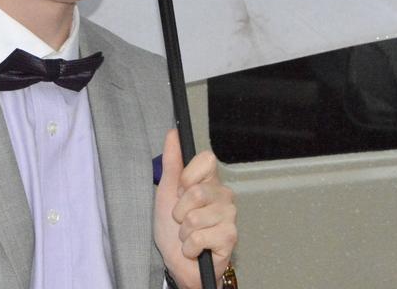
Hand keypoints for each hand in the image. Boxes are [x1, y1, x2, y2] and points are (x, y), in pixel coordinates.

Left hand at [154, 129, 237, 288]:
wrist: (178, 263)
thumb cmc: (172, 229)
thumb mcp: (166, 192)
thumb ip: (172, 161)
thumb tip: (173, 133)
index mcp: (210, 181)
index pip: (207, 159)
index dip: (188, 176)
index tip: (181, 191)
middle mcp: (224, 195)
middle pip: (196, 191)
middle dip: (179, 211)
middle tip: (182, 220)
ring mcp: (229, 216)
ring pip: (195, 217)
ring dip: (183, 232)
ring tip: (188, 236)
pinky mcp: (230, 237)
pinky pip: (199, 236)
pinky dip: (189, 247)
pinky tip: (196, 249)